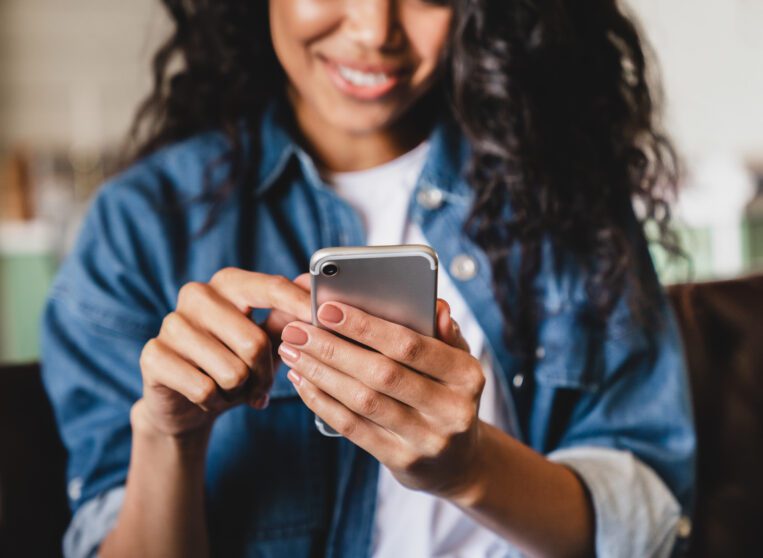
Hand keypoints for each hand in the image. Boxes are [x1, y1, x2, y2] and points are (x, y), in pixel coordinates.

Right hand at [135, 269, 310, 438]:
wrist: (186, 402)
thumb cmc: (234, 363)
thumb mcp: (266, 340)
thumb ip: (287, 316)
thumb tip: (312, 287)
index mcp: (228, 283)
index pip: (270, 287)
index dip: (299, 305)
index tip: (323, 320)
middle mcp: (197, 295)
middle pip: (254, 341)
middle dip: (264, 374)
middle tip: (261, 386)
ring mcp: (171, 323)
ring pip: (231, 371)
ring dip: (239, 391)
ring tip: (231, 388)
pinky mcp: (153, 355)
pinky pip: (204, 389)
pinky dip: (215, 402)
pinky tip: (208, 397)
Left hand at [278, 299, 485, 498]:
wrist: (458, 462)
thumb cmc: (448, 394)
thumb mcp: (457, 362)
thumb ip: (443, 332)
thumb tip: (435, 306)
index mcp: (467, 375)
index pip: (411, 345)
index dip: (366, 326)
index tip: (327, 309)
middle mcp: (452, 409)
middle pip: (381, 373)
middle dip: (333, 348)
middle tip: (297, 330)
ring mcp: (427, 439)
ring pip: (363, 401)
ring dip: (321, 373)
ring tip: (292, 352)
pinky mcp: (402, 461)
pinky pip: (354, 428)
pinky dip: (322, 402)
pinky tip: (303, 381)